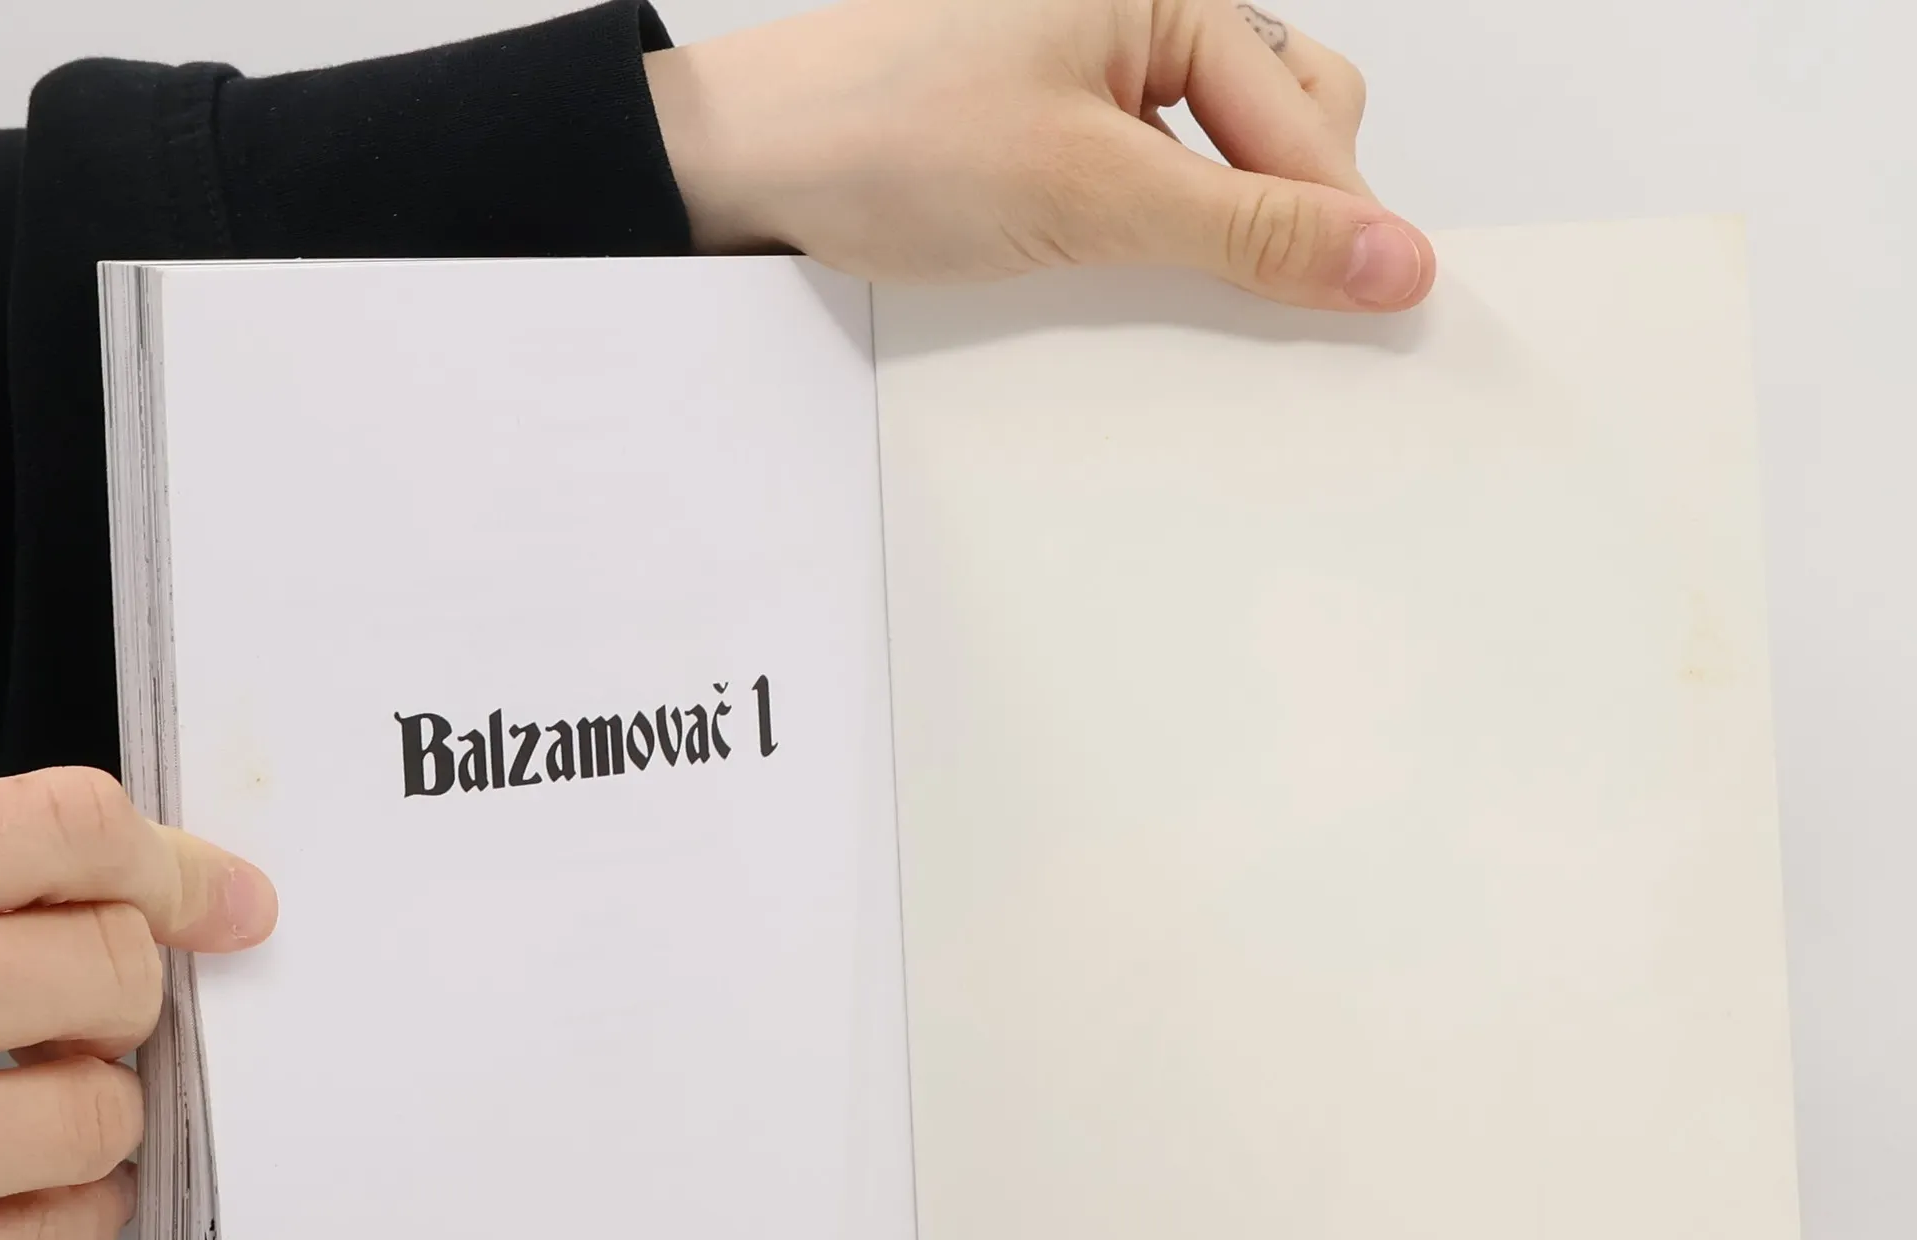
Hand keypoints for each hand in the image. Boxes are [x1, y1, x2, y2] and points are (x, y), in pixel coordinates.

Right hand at [0, 768, 276, 1239]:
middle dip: (127, 988)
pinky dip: (84, 1210)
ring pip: (105, 1109)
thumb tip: (174, 879)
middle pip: (112, 968)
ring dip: (104, 1104)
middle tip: (100, 1003)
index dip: (168, 864)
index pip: (70, 832)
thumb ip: (5, 868)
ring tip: (47, 1089)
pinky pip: (55, 1237)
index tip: (230, 901)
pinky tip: (65, 1184)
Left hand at [647, 0, 1433, 311]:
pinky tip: (1142, 278)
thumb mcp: (1093, 193)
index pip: (1308, 110)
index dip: (1342, 216)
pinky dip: (1171, 236)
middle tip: (1271, 303)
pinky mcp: (1064, 124)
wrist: (752, 164)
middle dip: (1291, 211)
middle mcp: (1142, 10)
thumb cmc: (888, 136)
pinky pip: (1162, 176)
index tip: (1383, 309)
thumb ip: (1249, 230)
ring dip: (1229, 231)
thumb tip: (1389, 258)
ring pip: (1227, 153)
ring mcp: (1102, 65)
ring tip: (1189, 293)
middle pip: (1288, 116)